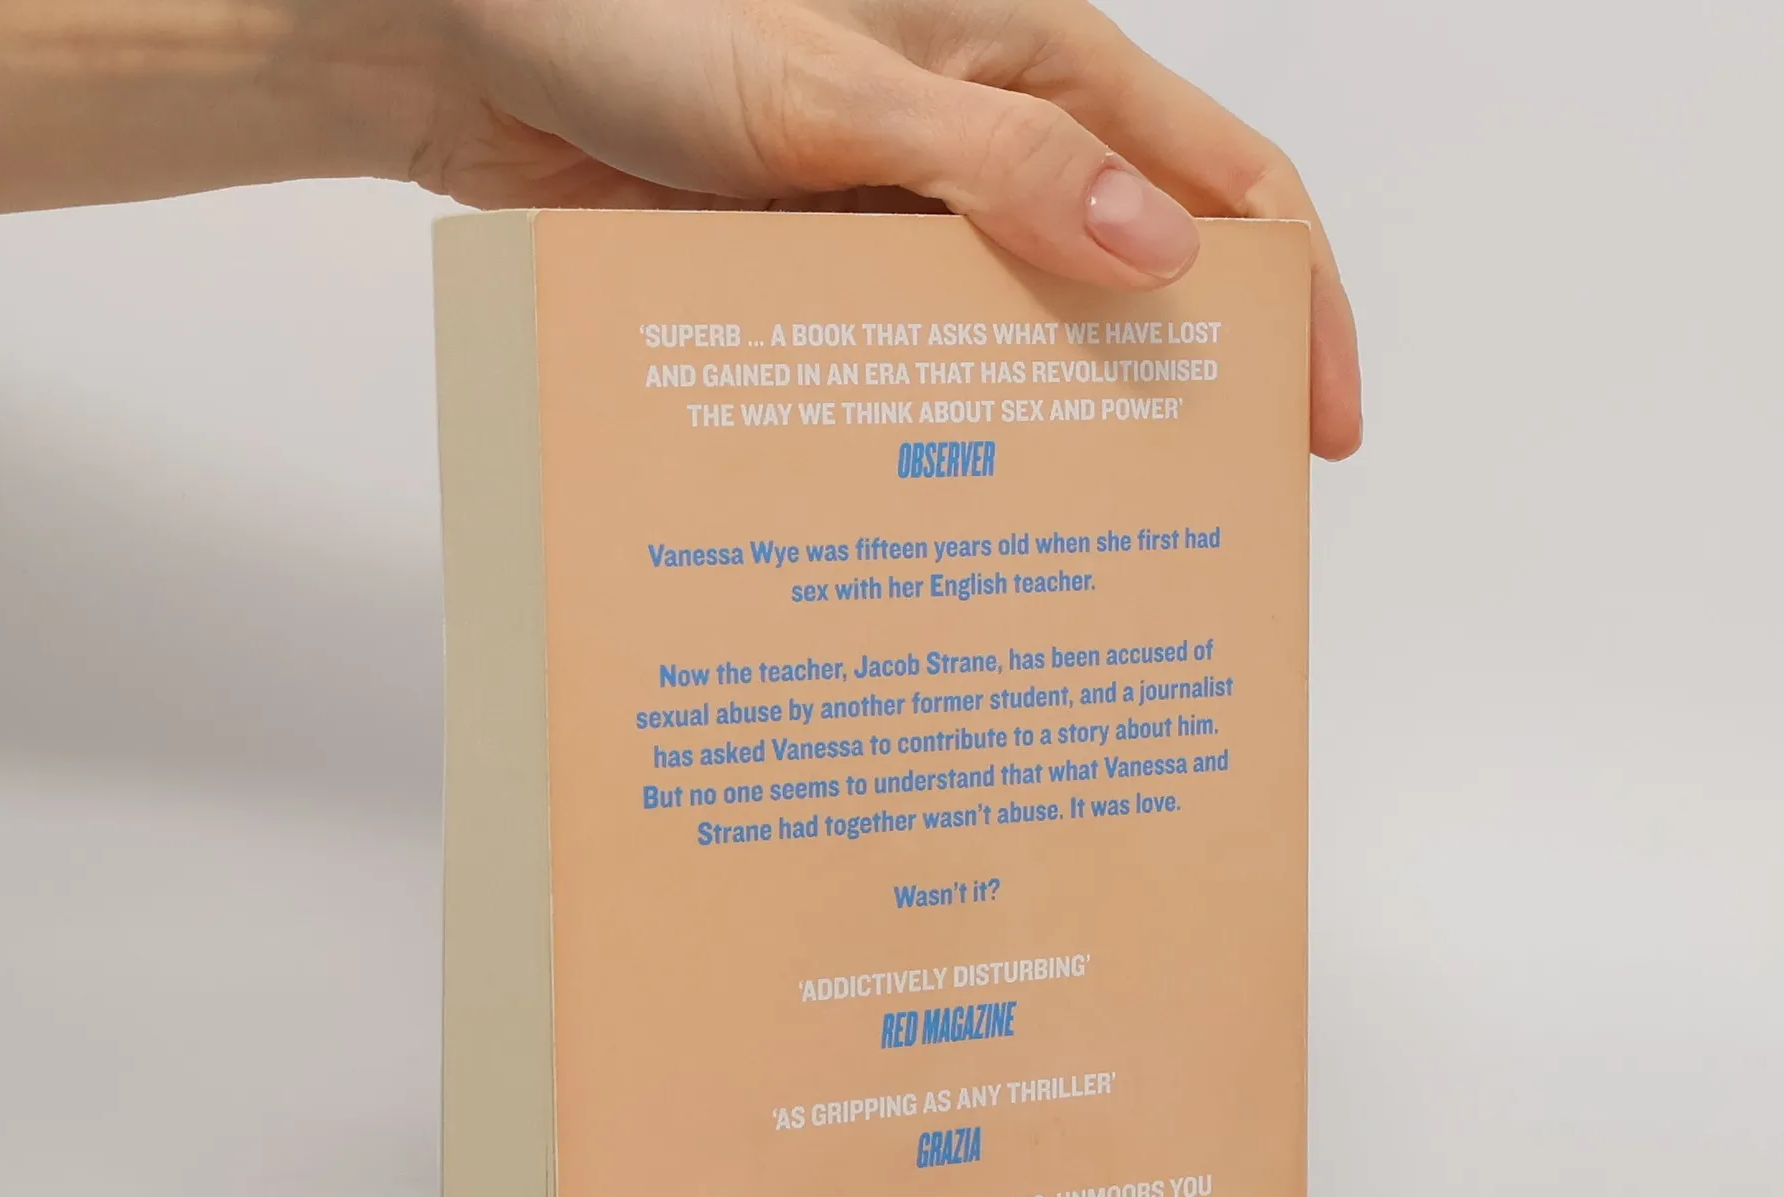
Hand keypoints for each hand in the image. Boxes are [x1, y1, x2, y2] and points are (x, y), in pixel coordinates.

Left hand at [412, 0, 1360, 457]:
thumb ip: (995, 170)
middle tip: (1191, 528)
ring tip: (1071, 555)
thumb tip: (1158, 259)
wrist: (472, 52)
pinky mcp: (830, 288)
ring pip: (1019, 345)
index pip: (1222, 181)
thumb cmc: (643, 13)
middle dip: (1177, 398)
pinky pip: (913, 374)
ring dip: (1047, 436)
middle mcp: (990, 149)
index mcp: (1036, 62)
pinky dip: (937, 439)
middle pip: (1133, 283)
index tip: (1312, 431)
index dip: (1291, 303)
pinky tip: (944, 514)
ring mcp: (909, 228)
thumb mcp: (831, 91)